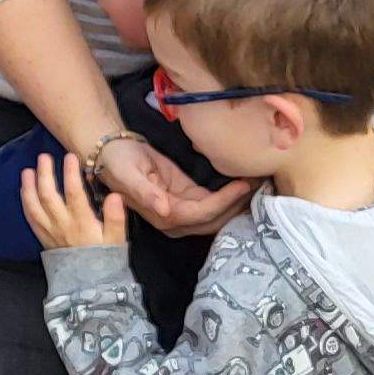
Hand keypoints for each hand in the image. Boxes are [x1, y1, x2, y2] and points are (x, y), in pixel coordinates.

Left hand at [20, 153, 129, 252]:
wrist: (90, 285)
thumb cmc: (105, 258)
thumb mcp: (117, 240)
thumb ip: (116, 218)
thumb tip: (115, 195)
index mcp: (82, 223)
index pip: (74, 193)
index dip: (71, 174)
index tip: (70, 156)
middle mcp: (62, 225)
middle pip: (49, 196)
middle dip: (45, 174)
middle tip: (44, 156)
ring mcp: (49, 231)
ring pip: (34, 206)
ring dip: (29, 186)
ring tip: (27, 170)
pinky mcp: (42, 237)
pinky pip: (30, 218)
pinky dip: (25, 202)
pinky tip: (24, 190)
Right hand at [91, 132, 255, 238]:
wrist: (112, 154)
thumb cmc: (117, 162)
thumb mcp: (127, 174)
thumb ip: (145, 192)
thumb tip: (165, 209)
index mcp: (163, 216)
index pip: (201, 214)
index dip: (224, 202)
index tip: (242, 184)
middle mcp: (176, 220)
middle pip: (215, 220)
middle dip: (238, 205)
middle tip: (261, 183)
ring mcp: (184, 211)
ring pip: (219, 215)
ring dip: (238, 202)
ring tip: (260, 182)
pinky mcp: (188, 198)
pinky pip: (215, 204)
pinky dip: (232, 196)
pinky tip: (246, 183)